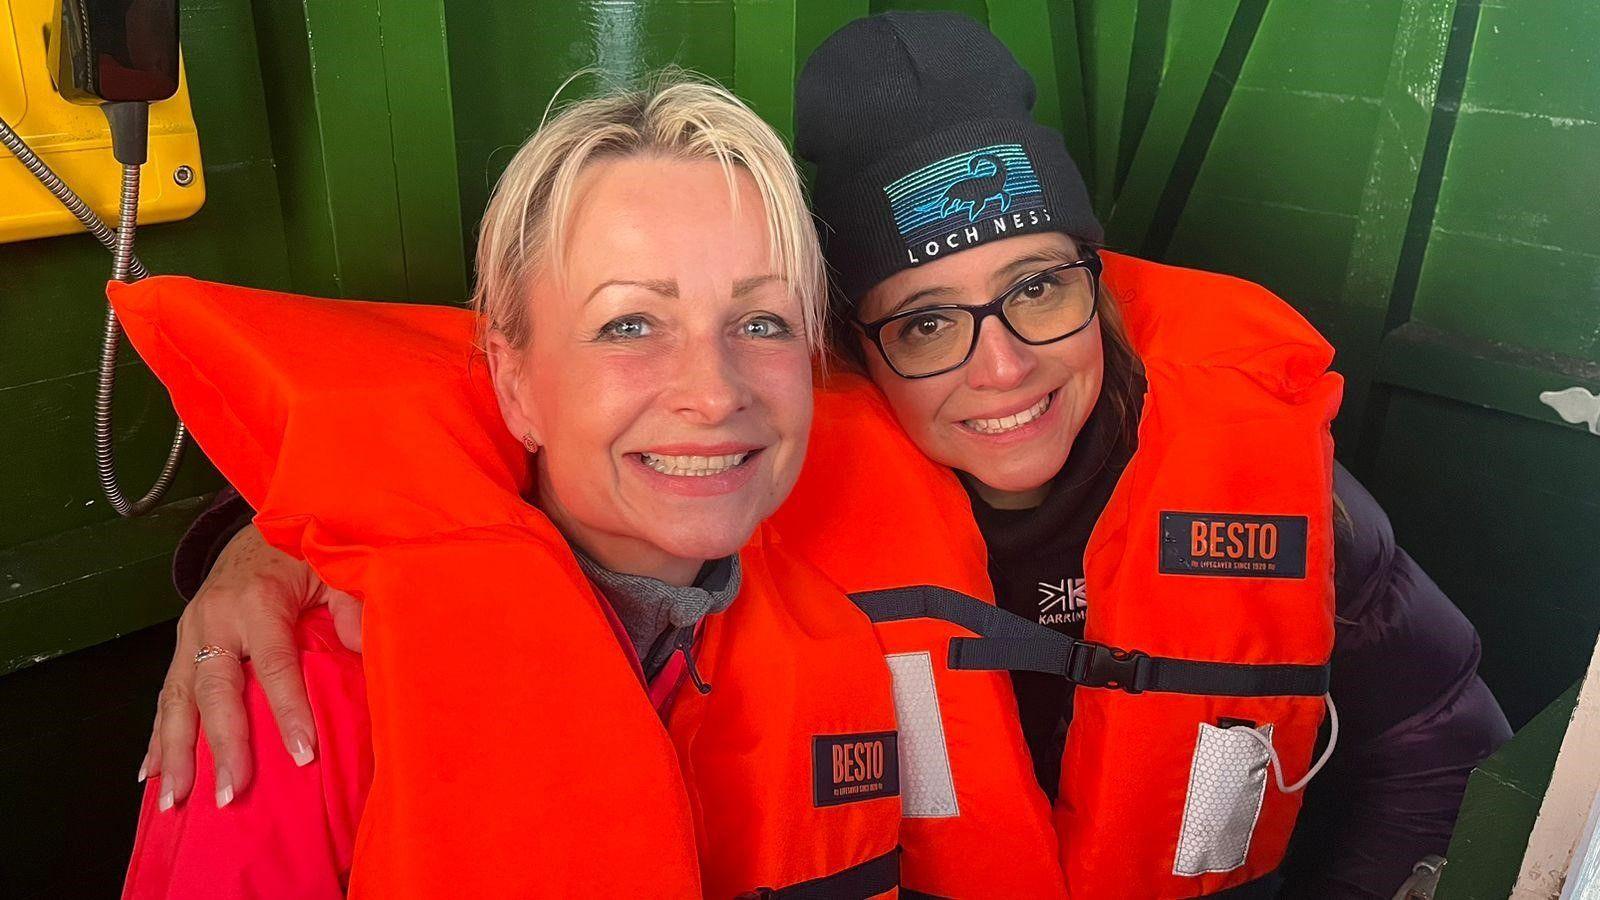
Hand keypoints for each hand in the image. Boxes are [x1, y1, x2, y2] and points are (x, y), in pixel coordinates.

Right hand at [140, 524, 363, 807]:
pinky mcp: (181, 645)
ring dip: (175, 752)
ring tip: (176, 800)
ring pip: (177, 699)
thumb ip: (350, 608)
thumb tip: (363, 649)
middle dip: (222, 745)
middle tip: (231, 792)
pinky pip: (166, 695)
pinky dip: (156, 737)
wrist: (254, 532)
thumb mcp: (333, 570)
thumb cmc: (300, 555)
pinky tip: (152, 773)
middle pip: (216, 690)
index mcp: (258, 600)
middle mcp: (216, 619)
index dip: (287, 711)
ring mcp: (191, 633)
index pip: (273, 664)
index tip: (302, 755)